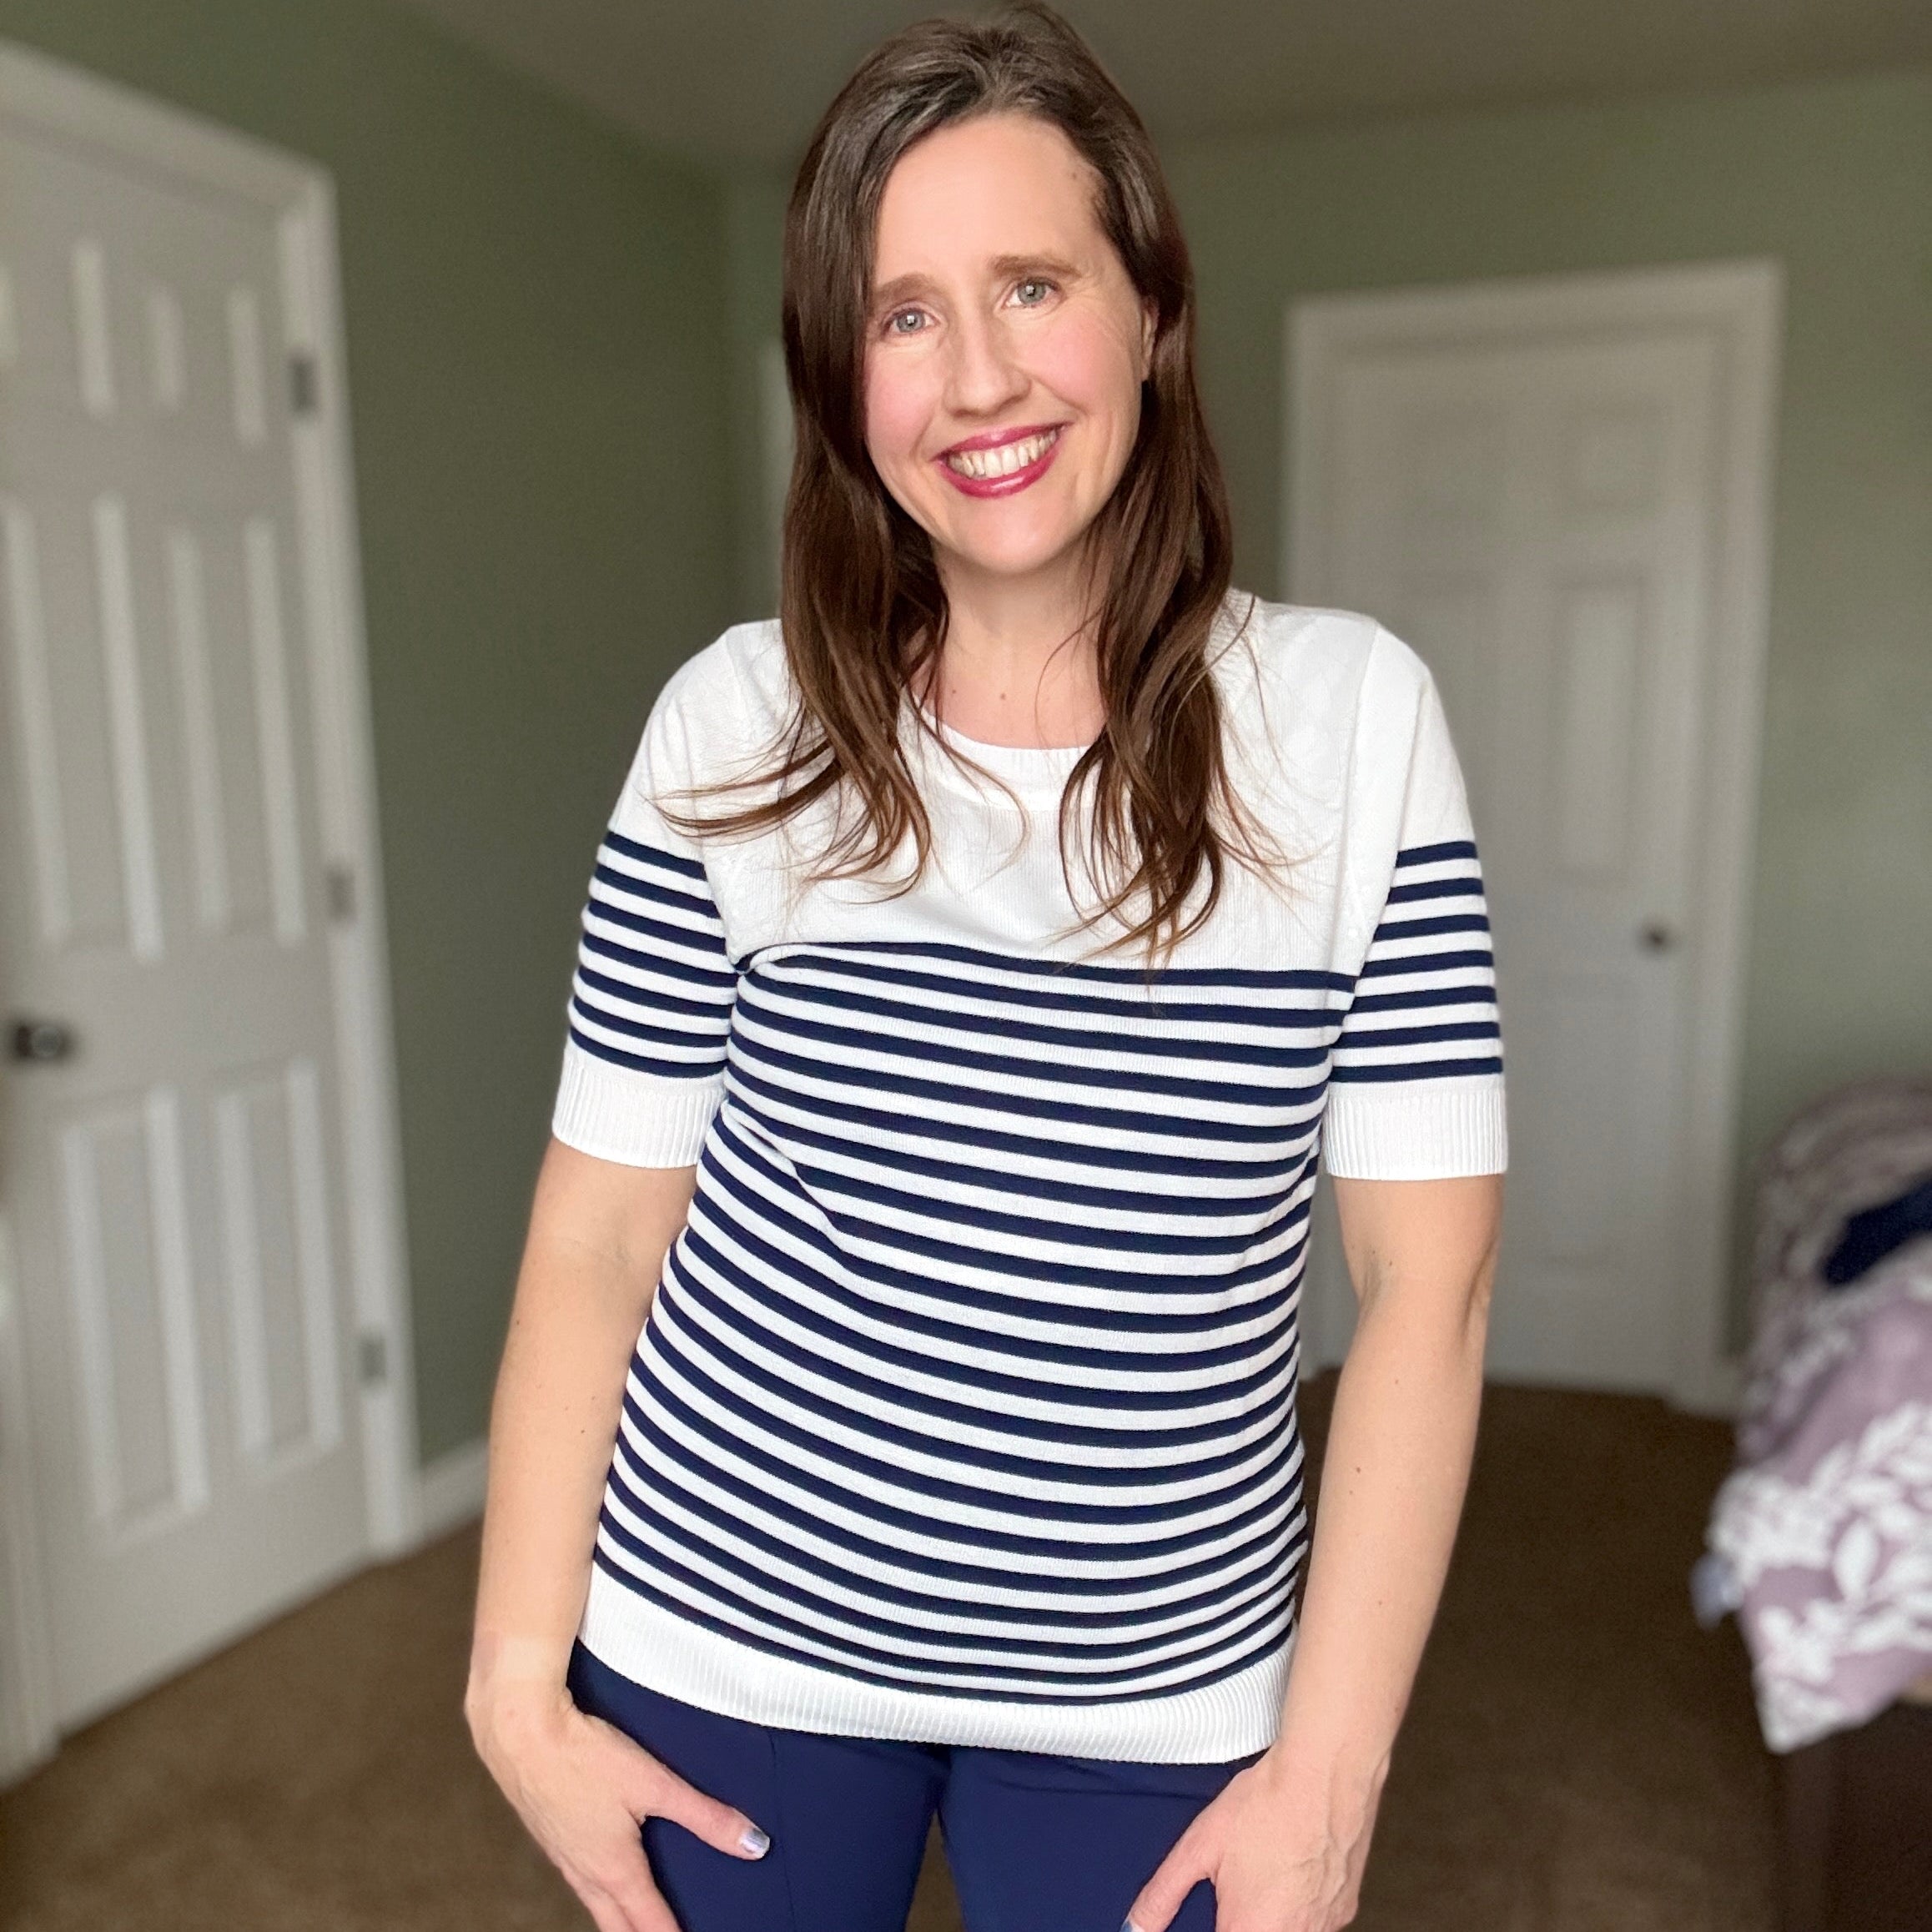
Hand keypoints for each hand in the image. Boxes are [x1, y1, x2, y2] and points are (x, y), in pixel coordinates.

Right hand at [467, 1673, 769, 1931]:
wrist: (519, 1734)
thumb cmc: (584, 1756)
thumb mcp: (654, 1783)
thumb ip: (705, 1816)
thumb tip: (753, 1845)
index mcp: (615, 1869)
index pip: (650, 1923)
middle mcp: (585, 1873)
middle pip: (617, 1926)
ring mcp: (563, 1857)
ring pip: (595, 1904)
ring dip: (618, 1919)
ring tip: (638, 1920)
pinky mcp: (549, 1836)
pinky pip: (578, 1879)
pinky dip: (598, 1891)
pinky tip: (603, 1873)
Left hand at [1123, 1744, 1383, 1931]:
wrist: (1325, 1774)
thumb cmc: (1267, 1804)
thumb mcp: (1198, 1846)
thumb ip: (1163, 1894)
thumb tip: (1136, 1924)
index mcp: (1250, 1930)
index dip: (1218, 1924)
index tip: (1219, 1912)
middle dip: (1241, 1919)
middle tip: (1239, 1889)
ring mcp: (1324, 1927)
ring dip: (1271, 1915)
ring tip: (1265, 1876)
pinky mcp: (1346, 1910)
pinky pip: (1316, 1922)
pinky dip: (1300, 1907)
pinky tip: (1292, 1871)